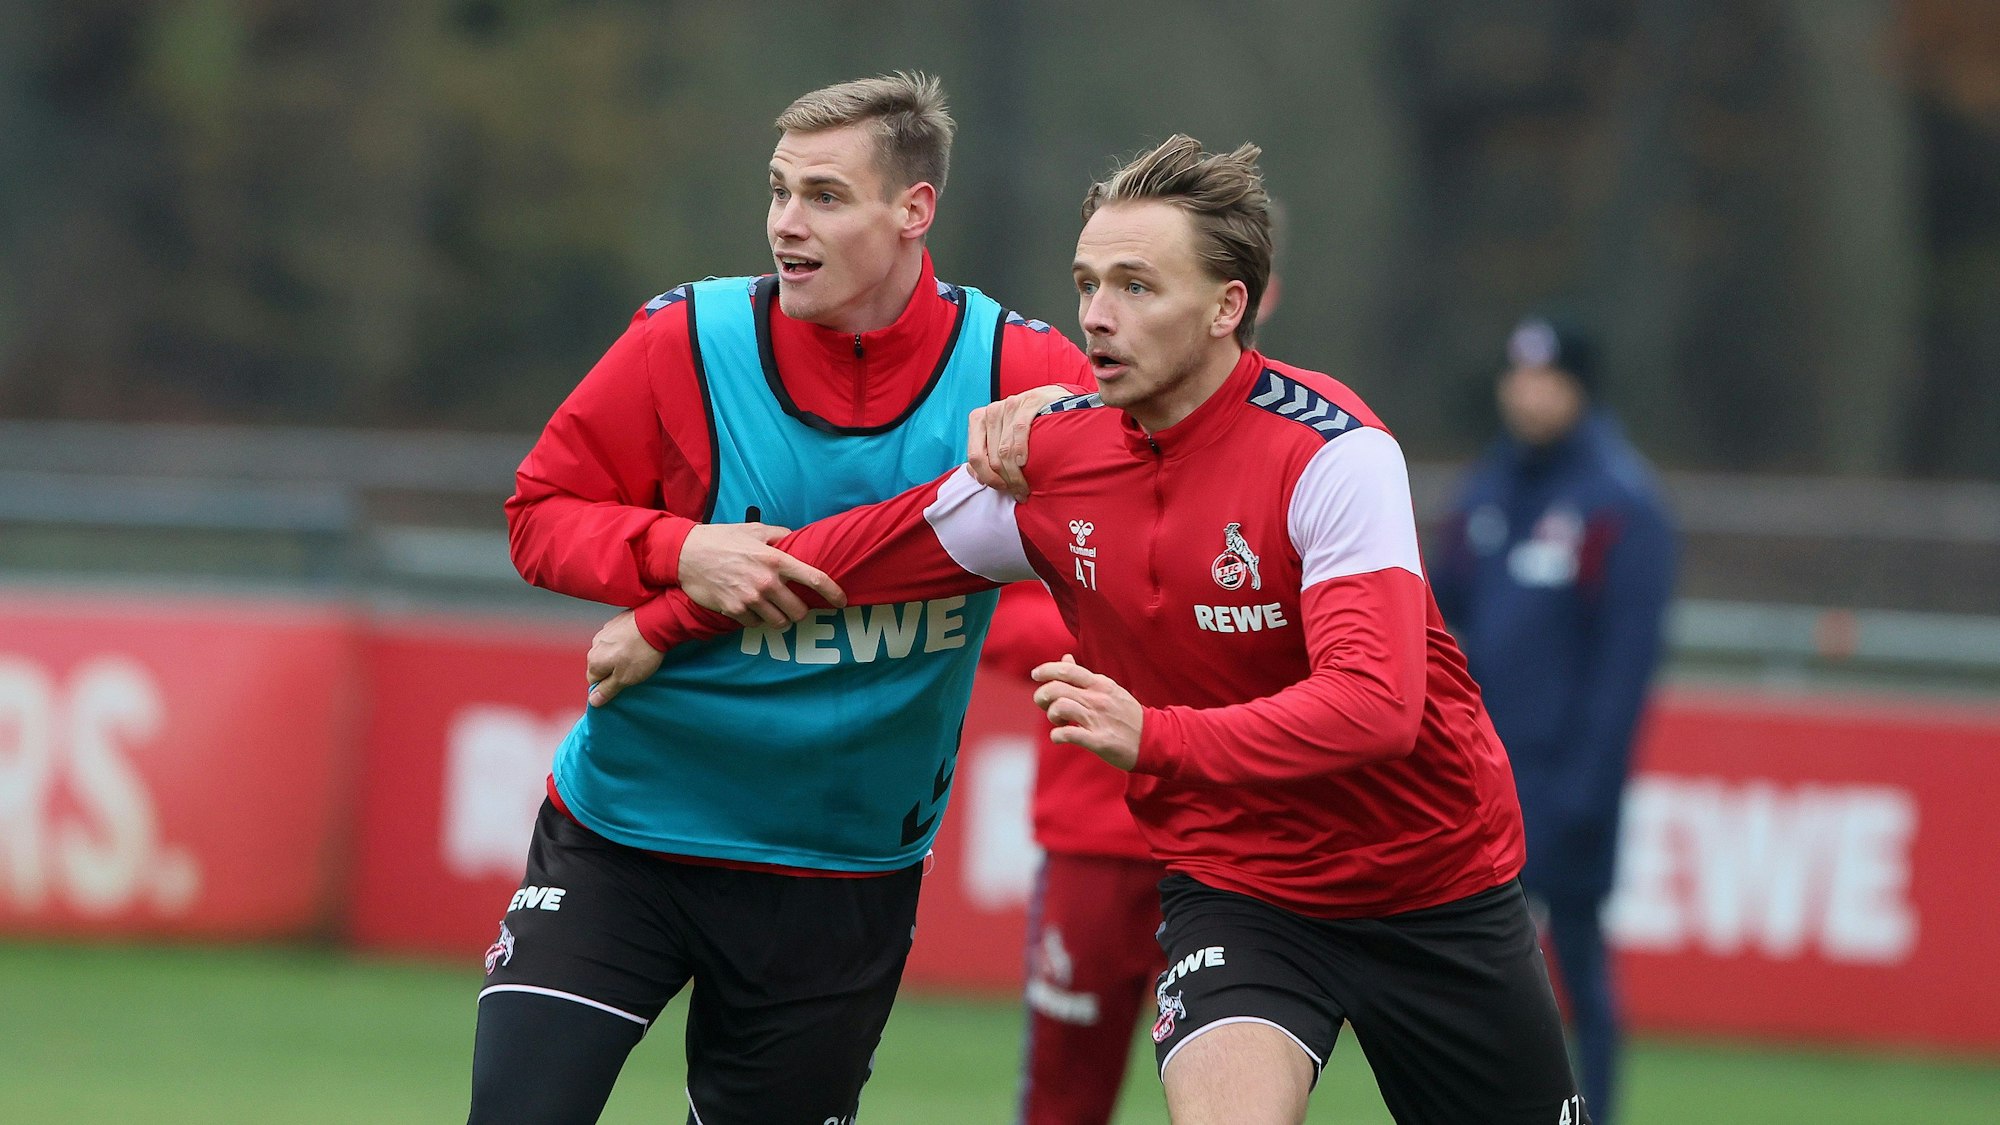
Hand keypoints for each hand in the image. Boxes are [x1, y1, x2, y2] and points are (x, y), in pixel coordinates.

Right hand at [586, 610, 662, 706]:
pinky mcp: (617, 622)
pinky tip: (638, 644)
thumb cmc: (641, 652)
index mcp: (594, 660)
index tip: (622, 685)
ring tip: (638, 656)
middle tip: (633, 671)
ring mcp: (606, 631)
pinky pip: (618, 638)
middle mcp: (595, 644)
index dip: (608, 686)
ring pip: (609, 651)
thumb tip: (593, 700)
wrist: (656, 622)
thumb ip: (607, 690)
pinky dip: (626, 642)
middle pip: (601, 665)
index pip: (593, 681)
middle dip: (614, 670)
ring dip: (620, 655)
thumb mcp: (625, 679)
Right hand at [678, 521, 845, 627]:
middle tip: (794, 605)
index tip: (841, 601)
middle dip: (800, 611)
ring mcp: (750, 599)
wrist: (687, 554)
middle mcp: (766, 582)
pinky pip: (756, 625)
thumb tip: (796, 539)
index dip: (833, 593)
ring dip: (781, 618)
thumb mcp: (754, 530)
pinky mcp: (735, 611)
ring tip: (774, 609)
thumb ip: (779, 535)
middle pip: (800, 610)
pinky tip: (751, 608)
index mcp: (775, 559)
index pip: (815, 579)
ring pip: (780, 622)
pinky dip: (757, 620)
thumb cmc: (722, 539)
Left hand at [967, 385, 1071, 498]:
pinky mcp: (1029, 402)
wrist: (1052, 400)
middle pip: (992, 457)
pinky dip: (1021, 450)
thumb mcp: (1001, 436)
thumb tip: (977, 477)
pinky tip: (1024, 462)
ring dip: (1016, 474)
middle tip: (1018, 492)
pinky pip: (1020, 431)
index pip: (975, 456)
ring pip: (1005, 449)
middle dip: (1005, 480)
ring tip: (1025, 487)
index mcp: (979, 419)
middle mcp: (991, 411)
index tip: (1001, 488)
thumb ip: (986, 455)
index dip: (987, 477)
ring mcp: (1010, 405)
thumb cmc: (1025, 423)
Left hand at [1031, 653, 1143, 769]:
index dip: (1046, 669)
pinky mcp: (1099, 741)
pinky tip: (1059, 737)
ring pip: (1061, 708)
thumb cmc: (1126, 714)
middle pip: (1057, 688)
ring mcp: (1099, 719)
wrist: (1153, 739)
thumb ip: (1084, 676)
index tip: (1035, 675)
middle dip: (1042, 695)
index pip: (1067, 670)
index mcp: (1100, 684)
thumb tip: (1065, 658)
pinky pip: (1069, 734)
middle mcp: (1098, 699)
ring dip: (1051, 715)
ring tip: (1057, 720)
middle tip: (1044, 704)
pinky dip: (1057, 735)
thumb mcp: (1108, 689)